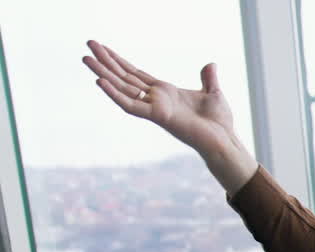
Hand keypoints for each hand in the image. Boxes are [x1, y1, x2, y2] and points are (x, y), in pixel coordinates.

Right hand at [82, 40, 256, 192]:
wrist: (225, 140)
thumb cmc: (219, 122)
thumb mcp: (213, 93)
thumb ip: (208, 79)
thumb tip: (210, 64)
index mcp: (166, 93)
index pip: (136, 74)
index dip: (120, 61)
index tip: (103, 48)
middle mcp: (156, 100)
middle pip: (125, 77)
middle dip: (106, 61)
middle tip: (88, 44)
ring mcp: (155, 108)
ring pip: (122, 88)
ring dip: (103, 73)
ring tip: (85, 58)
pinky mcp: (158, 117)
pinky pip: (131, 105)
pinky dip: (115, 94)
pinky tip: (100, 81)